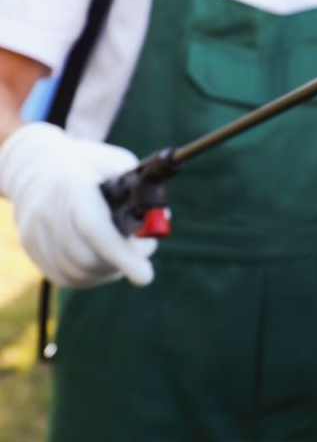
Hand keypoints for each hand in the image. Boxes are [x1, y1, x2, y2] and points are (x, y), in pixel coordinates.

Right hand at [0, 123, 156, 286]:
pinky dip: (92, 273)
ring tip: (123, 248)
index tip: (145, 277)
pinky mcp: (30, 247)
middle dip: (125, 259)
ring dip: (110, 268)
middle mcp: (46, 209)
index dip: (121, 254)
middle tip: (144, 245)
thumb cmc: (89, 165)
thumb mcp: (118, 164)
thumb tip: (161, 221)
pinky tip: (102, 256)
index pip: (95, 227)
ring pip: (79, 272)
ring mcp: (34, 230)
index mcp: (72, 184)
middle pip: (89, 257)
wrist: (35, 163)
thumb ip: (142, 191)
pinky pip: (65, 276)